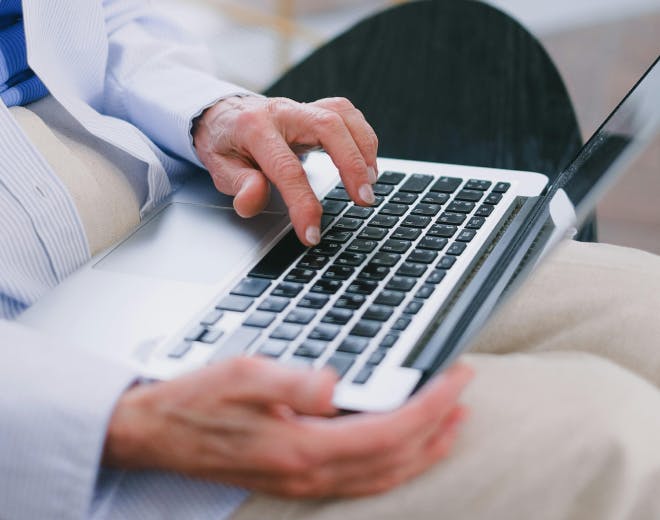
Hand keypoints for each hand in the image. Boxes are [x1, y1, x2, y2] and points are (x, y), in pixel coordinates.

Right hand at [103, 358, 472, 497]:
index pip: (388, 430)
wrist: (157, 432)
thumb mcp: (239, 376)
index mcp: (300, 445)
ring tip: (451, 423)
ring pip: (383, 475)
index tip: (456, 379)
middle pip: (395, 459)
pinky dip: (395, 463)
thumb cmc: (196, 401)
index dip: (431, 405)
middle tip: (466, 396)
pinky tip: (402, 446)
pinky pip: (362, 479)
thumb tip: (336, 382)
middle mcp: (308, 471)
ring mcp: (304, 481)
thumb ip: (290, 381)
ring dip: (424, 450)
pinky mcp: (296, 478)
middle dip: (439, 428)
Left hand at [192, 96, 378, 245]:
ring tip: (370, 184)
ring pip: (342, 116)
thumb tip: (252, 201)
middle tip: (364, 199)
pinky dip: (363, 137)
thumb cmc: (226, 144)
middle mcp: (283, 112)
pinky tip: (368, 162)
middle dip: (351, 165)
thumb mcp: (220, 168)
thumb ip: (239, 185)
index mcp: (254, 128)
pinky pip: (348, 114)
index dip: (302, 203)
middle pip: (327, 128)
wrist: (225, 114)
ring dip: (363, 150)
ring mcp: (302, 107)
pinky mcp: (317, 108)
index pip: (286, 169)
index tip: (312, 233)